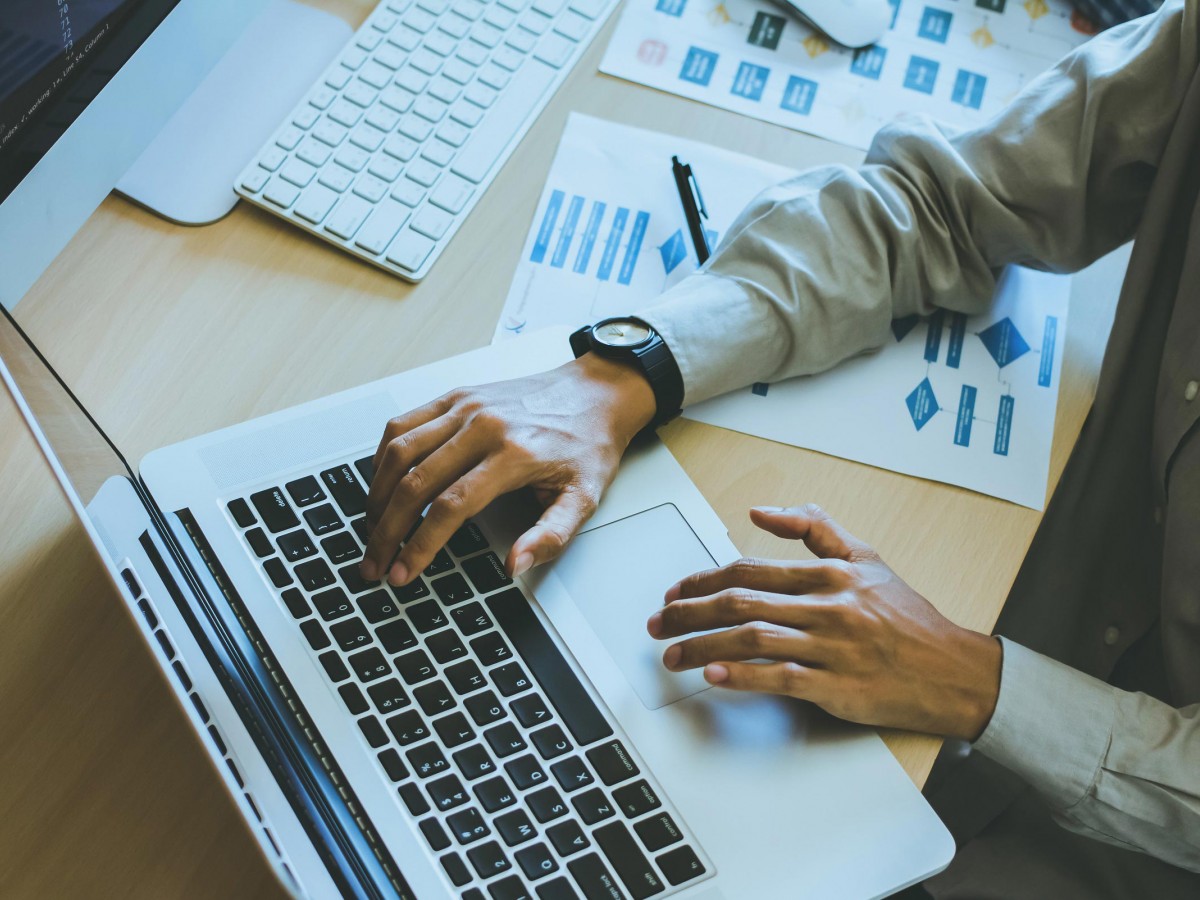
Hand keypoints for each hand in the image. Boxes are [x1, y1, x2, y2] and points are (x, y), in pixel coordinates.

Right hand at [361, 353, 655, 585]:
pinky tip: (382, 485)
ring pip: (399, 451)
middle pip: (415, 482)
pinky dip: (383, 456)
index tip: (403, 573)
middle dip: (387, 530)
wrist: (597, 392)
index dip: (420, 544)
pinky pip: (403, 423)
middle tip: (374, 563)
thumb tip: (514, 565)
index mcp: (514, 454)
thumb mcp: (584, 498)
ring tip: (372, 530)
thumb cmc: (589, 445)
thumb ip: (550, 535)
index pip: (451, 506)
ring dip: (377, 496)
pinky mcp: (455, 396)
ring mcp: (465, 407)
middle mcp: (483, 426)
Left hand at [647, 504, 1000, 740]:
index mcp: (829, 574)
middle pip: (740, 603)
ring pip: (752, 639)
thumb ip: (815, 529)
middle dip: (689, 612)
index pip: (749, 570)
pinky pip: (780, 679)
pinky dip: (743, 676)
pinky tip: (715, 676)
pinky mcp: (837, 686)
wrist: (951, 671)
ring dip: (703, 646)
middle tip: (658, 624)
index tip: (675, 591)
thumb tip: (763, 511)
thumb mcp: (866, 558)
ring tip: (672, 655)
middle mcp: (827, 606)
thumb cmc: (907, 618)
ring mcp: (831, 647)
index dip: (703, 580)